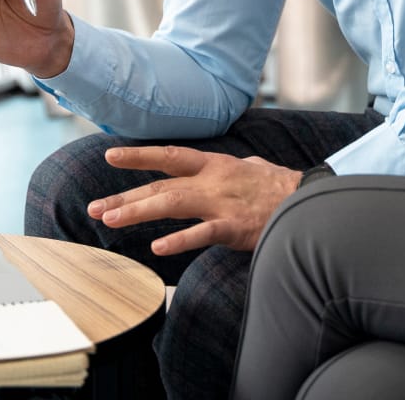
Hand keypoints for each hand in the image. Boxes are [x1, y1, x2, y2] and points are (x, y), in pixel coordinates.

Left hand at [87, 146, 301, 255]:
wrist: (310, 200)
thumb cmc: (282, 186)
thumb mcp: (253, 166)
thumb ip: (234, 167)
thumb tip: (237, 163)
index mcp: (215, 164)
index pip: (169, 156)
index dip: (138, 156)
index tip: (110, 155)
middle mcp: (212, 180)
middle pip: (160, 186)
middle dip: (125, 195)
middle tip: (95, 207)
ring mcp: (222, 202)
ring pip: (171, 204)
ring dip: (137, 212)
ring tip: (109, 220)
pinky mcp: (234, 226)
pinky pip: (202, 234)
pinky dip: (180, 240)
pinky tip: (157, 248)